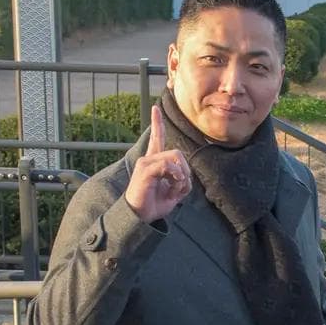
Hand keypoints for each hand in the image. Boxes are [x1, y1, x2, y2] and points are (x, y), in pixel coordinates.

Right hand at [124, 105, 191, 220]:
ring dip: (181, 176)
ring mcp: (146, 163)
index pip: (156, 138)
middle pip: (177, 152)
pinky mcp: (145, 170)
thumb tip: (185, 175)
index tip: (155, 108)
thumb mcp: (173, 191)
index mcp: (154, 162)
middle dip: (185, 170)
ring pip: (174, 158)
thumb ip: (181, 180)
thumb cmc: (154, 204)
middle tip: (182, 186)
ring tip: (176, 189)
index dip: (156, 123)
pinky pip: (168, 166)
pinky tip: (173, 187)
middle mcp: (148, 159)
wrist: (140, 217)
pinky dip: (176, 177)